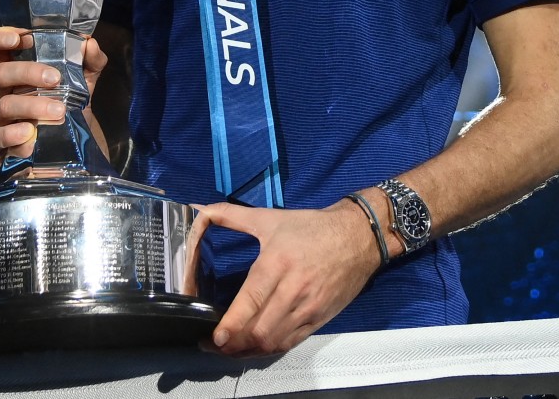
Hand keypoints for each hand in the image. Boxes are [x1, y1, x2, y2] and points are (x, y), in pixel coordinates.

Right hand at [0, 27, 108, 165]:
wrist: (70, 148)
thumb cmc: (66, 106)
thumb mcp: (82, 81)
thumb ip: (89, 61)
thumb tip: (90, 44)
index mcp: (12, 72)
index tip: (19, 38)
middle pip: (0, 74)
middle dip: (28, 73)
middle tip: (55, 78)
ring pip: (4, 106)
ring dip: (31, 106)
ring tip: (59, 111)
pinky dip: (14, 137)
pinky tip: (31, 137)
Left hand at [197, 201, 381, 356]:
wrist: (359, 237)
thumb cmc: (312, 227)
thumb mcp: (270, 218)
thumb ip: (231, 216)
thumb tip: (199, 209)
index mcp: (277, 262)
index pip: (252, 301)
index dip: (232, 324)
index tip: (216, 336)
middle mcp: (293, 289)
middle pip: (260, 329)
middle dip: (234, 343)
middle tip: (213, 344)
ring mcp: (308, 307)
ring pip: (274, 341)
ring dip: (249, 350)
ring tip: (229, 350)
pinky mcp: (318, 318)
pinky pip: (291, 342)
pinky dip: (269, 350)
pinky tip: (255, 348)